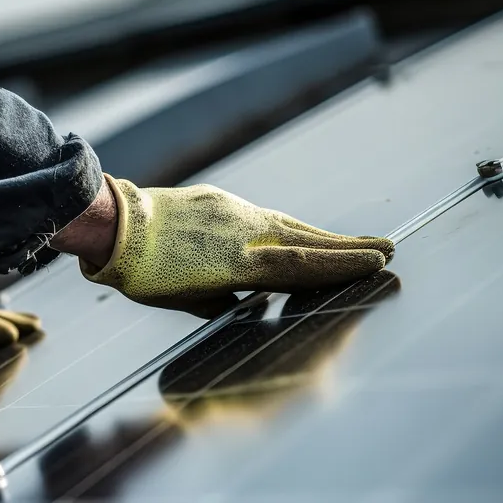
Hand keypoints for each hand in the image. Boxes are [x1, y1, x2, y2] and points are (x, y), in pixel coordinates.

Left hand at [75, 175, 393, 312]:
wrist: (114, 224)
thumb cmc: (143, 275)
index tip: (377, 261)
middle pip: (306, 241)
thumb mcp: (186, 300)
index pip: (300, 265)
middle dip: (349, 248)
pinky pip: (266, 216)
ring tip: (358, 246)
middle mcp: (243, 233)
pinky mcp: (221, 200)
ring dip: (324, 238)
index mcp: (236, 262)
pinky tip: (302, 233)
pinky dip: (290, 227)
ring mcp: (234, 212)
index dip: (341, 264)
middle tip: (388, 249)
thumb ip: (222, 301)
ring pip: (289, 226)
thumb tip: (247, 302)